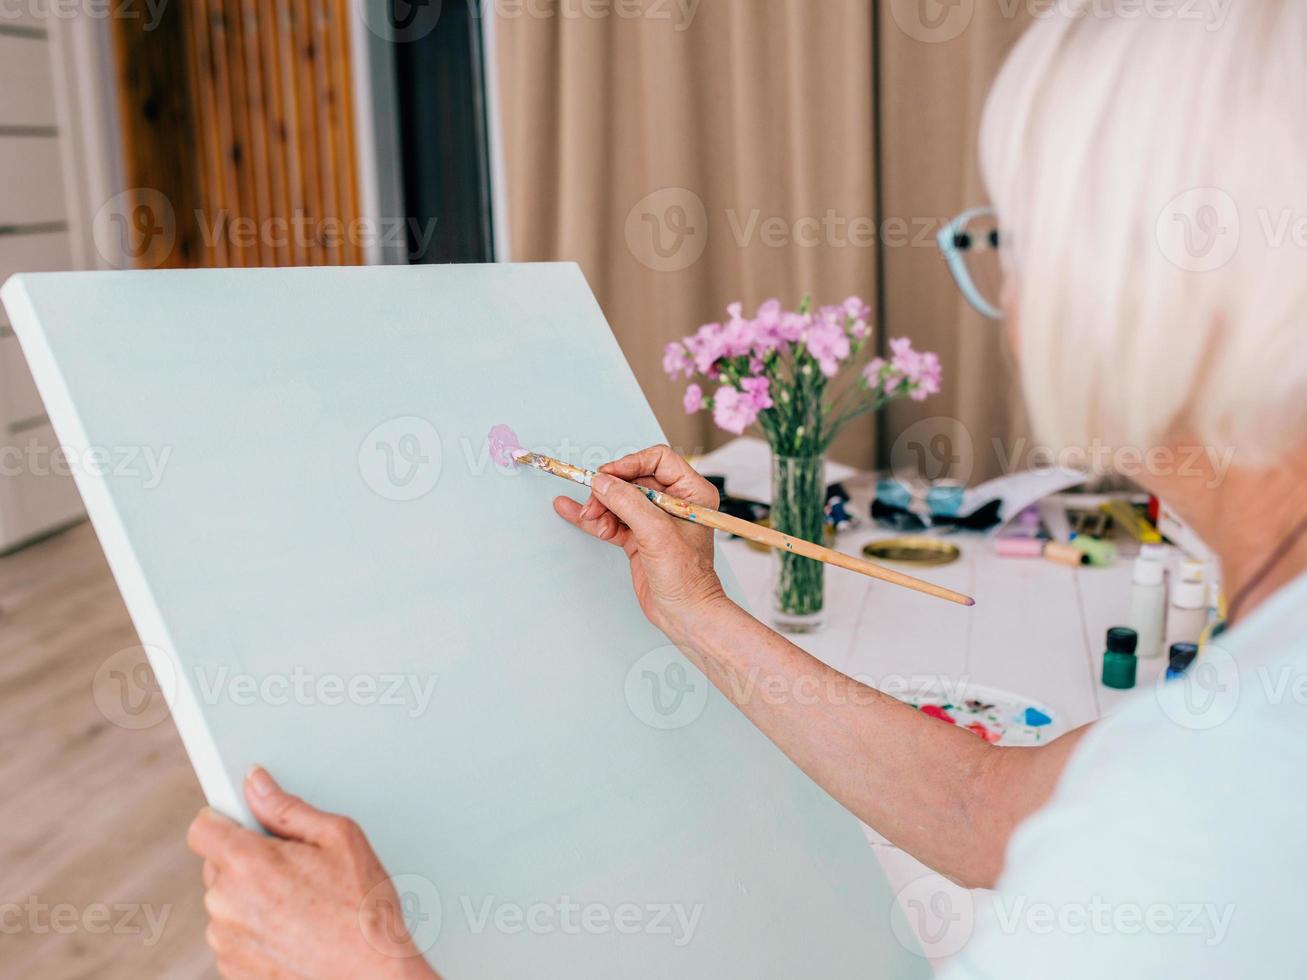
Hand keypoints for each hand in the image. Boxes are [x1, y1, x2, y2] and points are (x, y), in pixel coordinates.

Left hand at [187, 767, 439, 979]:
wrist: (371, 974)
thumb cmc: (361, 910)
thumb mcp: (339, 838)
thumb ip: (287, 808)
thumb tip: (257, 784)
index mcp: (248, 863)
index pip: (202, 828)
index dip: (222, 820)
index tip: (241, 822)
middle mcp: (226, 903)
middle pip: (216, 865)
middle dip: (247, 860)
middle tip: (293, 867)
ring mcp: (226, 940)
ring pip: (226, 901)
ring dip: (251, 897)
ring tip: (299, 903)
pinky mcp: (232, 968)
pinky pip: (234, 934)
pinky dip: (255, 928)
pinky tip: (293, 928)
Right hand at [553, 444, 730, 641]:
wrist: (684, 614)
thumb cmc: (686, 577)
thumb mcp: (656, 534)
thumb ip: (628, 503)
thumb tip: (602, 482)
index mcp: (690, 492)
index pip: (657, 460)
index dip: (629, 464)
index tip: (607, 476)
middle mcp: (673, 501)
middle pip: (632, 479)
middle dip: (610, 490)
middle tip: (594, 504)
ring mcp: (654, 519)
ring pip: (619, 499)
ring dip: (601, 507)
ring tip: (593, 521)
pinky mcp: (639, 536)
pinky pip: (612, 519)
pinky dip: (593, 518)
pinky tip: (569, 510)